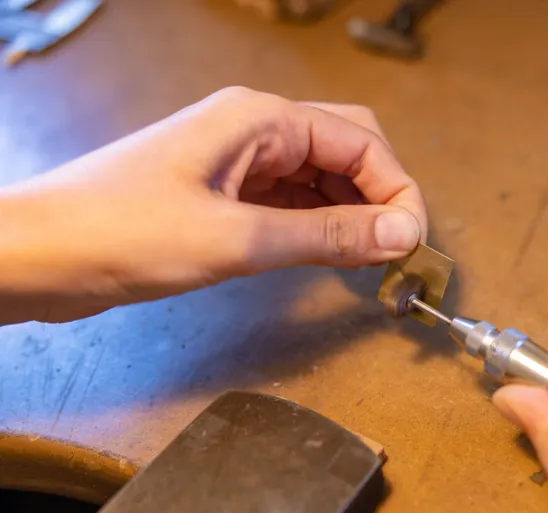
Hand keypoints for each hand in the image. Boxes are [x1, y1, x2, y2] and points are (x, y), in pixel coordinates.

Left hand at [0, 87, 426, 323]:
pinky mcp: (225, 193)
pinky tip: (330, 256)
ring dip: (352, 215)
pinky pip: (292, 202)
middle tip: (396, 250)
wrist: (39, 255)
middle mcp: (256, 131)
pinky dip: (319, 227)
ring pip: (321, 178)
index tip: (412, 243)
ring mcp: (240, 162)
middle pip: (348, 150)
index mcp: (262, 120)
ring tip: (370, 261)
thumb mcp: (238, 240)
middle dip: (380, 196)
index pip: (362, 142)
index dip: (398, 191)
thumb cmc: (122, 233)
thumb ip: (327, 236)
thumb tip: (402, 234)